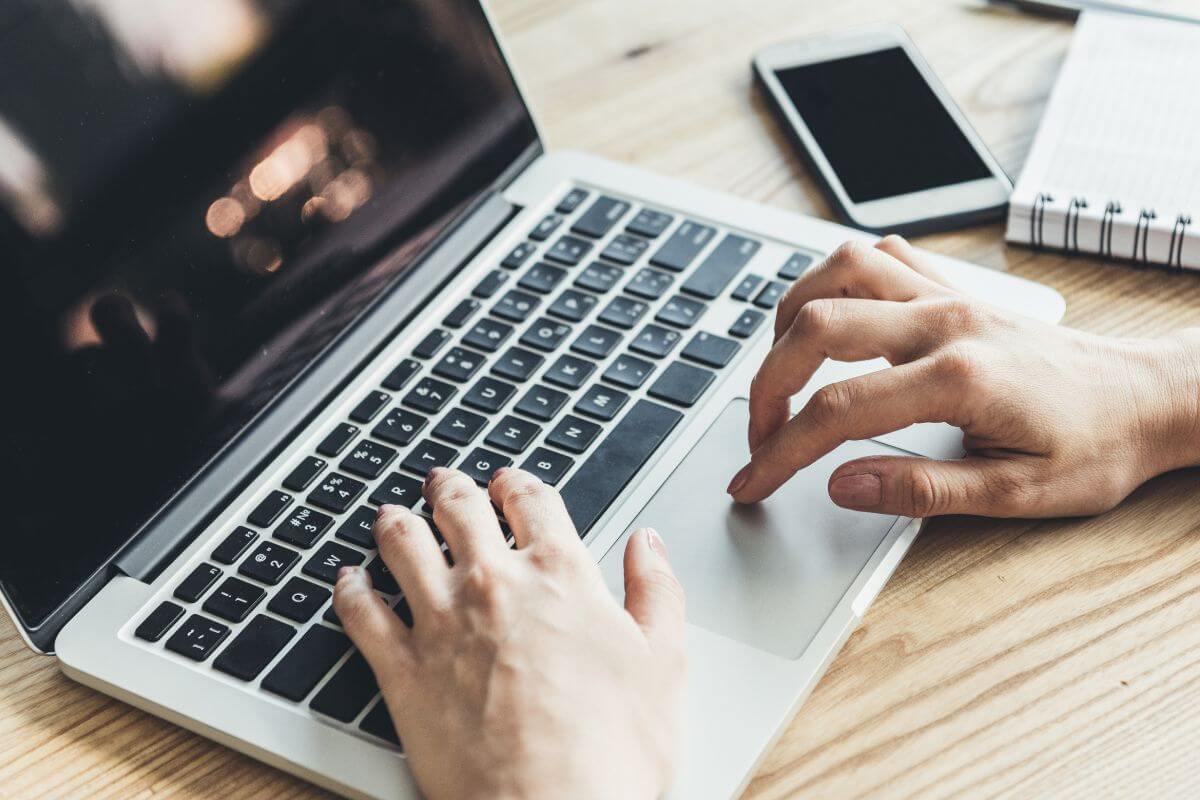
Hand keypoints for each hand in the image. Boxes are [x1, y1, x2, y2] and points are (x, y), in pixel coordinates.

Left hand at [333, 467, 685, 799]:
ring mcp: (441, 624)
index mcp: (559, 575)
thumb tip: (648, 544)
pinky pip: (362, 614)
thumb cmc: (610, 750)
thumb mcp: (663, 661)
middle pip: (460, 511)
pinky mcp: (402, 671)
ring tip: (391, 515)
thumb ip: (656, 591)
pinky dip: (351, 590)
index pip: (532, 502)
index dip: (517, 482)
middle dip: (450, 490)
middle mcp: (493, 584)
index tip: (508, 481)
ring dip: (396, 523)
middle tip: (442, 483)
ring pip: (404, 546)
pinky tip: (348, 581)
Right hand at [728, 236, 1199, 516]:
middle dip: (767, 385)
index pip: (837, 410)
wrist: (1146, 399)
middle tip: (759, 436)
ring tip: (779, 370)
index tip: (751, 483)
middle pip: (817, 328)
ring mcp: (948, 296)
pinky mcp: (954, 288)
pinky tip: (827, 316)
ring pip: (839, 272)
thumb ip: (923, 491)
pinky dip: (835, 279)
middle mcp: (945, 322)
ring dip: (790, 317)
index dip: (780, 452)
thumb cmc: (1094, 447)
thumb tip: (842, 485)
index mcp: (959, 378)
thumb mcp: (1017, 494)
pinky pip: (879, 257)